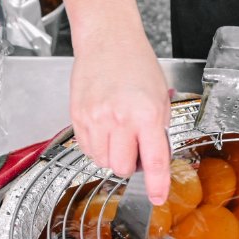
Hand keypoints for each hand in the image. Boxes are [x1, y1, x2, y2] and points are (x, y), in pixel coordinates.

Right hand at [70, 35, 171, 203]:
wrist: (107, 39)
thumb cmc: (136, 64)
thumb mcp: (160, 97)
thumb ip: (158, 131)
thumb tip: (155, 161)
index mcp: (146, 114)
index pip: (154, 161)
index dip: (157, 185)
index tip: (157, 198)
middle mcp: (120, 119)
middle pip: (123, 168)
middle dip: (131, 164)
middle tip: (135, 145)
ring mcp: (95, 119)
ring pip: (103, 162)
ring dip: (112, 155)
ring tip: (118, 132)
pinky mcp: (77, 117)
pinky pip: (87, 149)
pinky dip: (96, 146)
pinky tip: (104, 126)